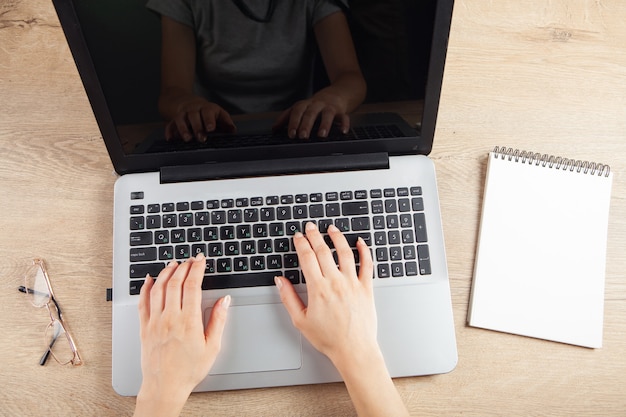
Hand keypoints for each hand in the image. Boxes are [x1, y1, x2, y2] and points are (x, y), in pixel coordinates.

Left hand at [134, 254, 229, 416]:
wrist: (165, 387)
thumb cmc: (189, 370)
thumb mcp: (212, 347)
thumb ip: (218, 320)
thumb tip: (224, 300)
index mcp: (188, 321)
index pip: (192, 286)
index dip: (197, 269)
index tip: (201, 260)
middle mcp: (170, 318)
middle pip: (175, 283)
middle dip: (184, 267)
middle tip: (190, 259)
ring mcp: (155, 322)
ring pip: (158, 288)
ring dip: (167, 272)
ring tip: (173, 264)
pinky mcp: (144, 327)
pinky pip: (143, 302)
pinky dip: (146, 287)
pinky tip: (150, 279)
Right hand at [164, 96, 235, 141]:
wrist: (187, 102)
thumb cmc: (207, 111)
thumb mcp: (218, 114)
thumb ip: (226, 122)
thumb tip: (233, 130)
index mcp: (206, 108)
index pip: (207, 112)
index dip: (209, 120)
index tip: (210, 128)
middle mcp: (193, 110)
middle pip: (194, 116)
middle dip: (197, 127)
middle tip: (201, 138)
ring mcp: (183, 114)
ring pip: (181, 119)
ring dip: (183, 129)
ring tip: (188, 139)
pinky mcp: (174, 120)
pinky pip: (170, 124)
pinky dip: (169, 131)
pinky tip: (170, 139)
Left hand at [273, 92, 349, 138]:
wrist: (340, 91)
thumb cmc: (317, 103)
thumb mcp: (302, 107)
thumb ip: (288, 117)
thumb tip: (274, 129)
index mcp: (306, 104)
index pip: (297, 111)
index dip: (293, 122)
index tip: (290, 134)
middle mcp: (317, 104)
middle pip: (310, 113)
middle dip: (306, 125)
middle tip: (302, 136)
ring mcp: (330, 107)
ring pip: (327, 114)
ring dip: (324, 124)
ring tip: (321, 135)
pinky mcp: (342, 111)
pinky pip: (344, 117)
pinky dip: (344, 124)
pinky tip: (343, 131)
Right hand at [275, 223, 409, 416]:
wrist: (354, 350)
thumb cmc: (328, 338)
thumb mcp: (301, 321)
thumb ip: (289, 298)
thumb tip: (280, 281)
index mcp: (318, 289)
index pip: (307, 258)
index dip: (301, 244)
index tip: (298, 236)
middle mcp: (336, 282)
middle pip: (323, 251)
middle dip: (314, 235)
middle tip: (310, 227)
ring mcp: (352, 283)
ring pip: (345, 252)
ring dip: (337, 237)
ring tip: (331, 229)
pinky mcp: (366, 288)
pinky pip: (367, 264)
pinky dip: (364, 251)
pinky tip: (360, 242)